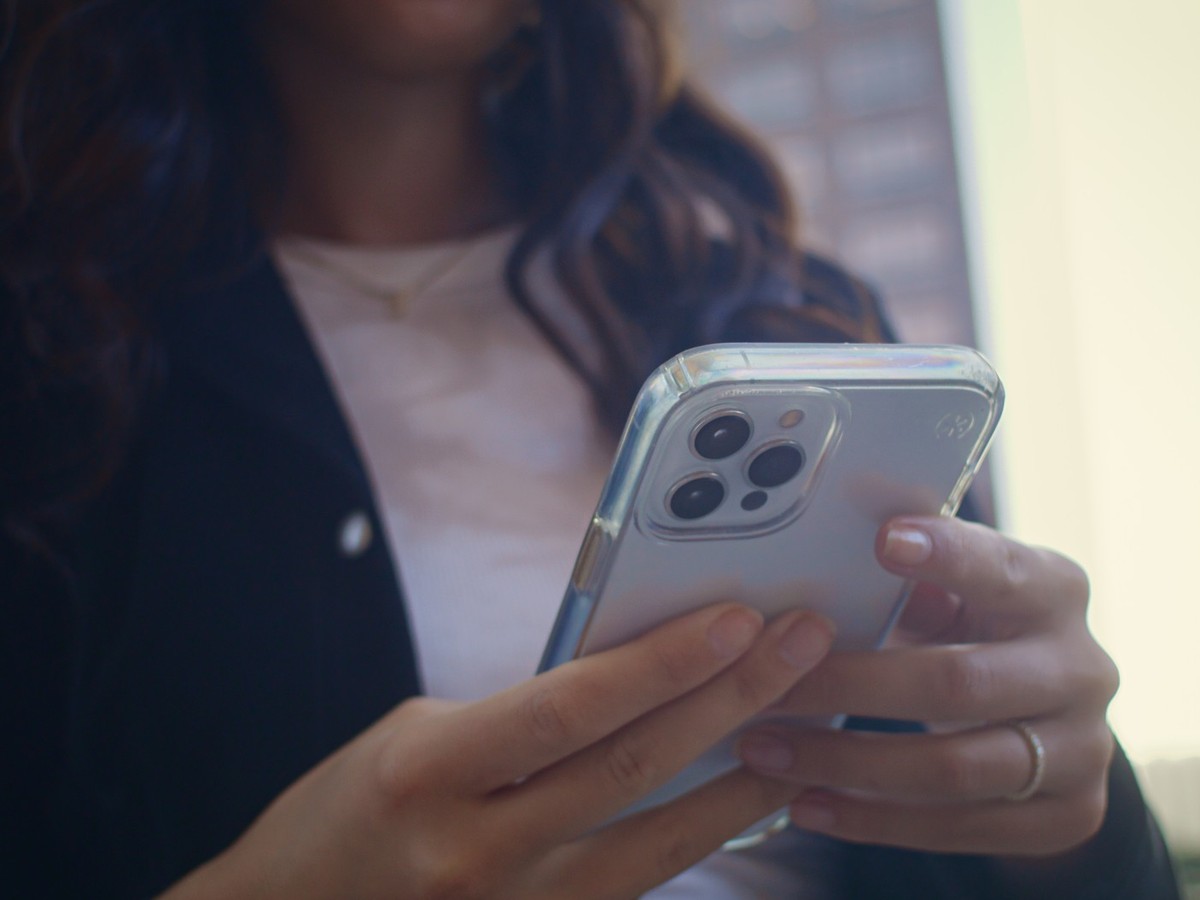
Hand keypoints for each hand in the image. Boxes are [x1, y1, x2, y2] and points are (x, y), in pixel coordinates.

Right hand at [163, 603, 833, 899]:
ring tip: (808, 720)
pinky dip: (700, 834)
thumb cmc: (342, 819)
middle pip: (631, 768)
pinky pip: (638, 884)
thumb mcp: (412, 742)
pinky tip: (748, 795)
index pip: (569, 708)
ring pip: (656, 841)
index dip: (661, 662)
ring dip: (741, 776)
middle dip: (728, 699)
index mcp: (428, 773)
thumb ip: (515, 719)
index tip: (736, 618)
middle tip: (801, 645)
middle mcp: (476, 852)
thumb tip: (624, 682)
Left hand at [736, 516, 1118, 857]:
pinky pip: (957, 828)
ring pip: (953, 770)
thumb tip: (816, 578)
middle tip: (766, 688)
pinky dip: (872, 820)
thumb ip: (906, 588)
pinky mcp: (1069, 817)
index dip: (947, 557)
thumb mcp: (957, 598)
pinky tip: (805, 804)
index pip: (1001, 569)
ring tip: (764, 752)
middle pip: (958, 683)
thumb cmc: (974, 635)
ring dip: (845, 763)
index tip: (883, 541)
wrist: (1052, 723)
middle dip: (849, 687)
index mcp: (1053, 591)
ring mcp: (1082, 750)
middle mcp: (1083, 669)